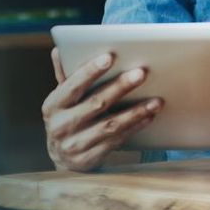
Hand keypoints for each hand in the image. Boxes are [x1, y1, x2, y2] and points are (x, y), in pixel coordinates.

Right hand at [42, 48, 162, 171]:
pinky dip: (135, 127)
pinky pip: (117, 140)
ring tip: (156, 100)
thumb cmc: (68, 116)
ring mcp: (75, 144)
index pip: (72, 85)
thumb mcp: (63, 98)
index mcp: (53, 105)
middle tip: (141, 73)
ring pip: (110, 125)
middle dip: (120, 87)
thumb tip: (59, 50)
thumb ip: (65, 75)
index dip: (90, 71)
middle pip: (96, 103)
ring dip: (135, 112)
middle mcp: (61, 126)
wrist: (62, 155)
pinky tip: (149, 116)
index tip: (109, 56)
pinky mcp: (90, 158)